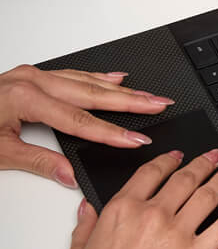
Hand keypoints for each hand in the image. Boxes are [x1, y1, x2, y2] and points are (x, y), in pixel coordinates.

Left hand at [0, 67, 172, 187]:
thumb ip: (38, 162)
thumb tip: (70, 175)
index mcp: (27, 98)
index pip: (79, 120)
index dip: (111, 131)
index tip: (137, 138)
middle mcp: (34, 81)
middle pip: (92, 93)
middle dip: (131, 101)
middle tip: (160, 104)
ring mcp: (33, 75)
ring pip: (86, 80)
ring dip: (119, 89)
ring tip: (147, 94)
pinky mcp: (31, 76)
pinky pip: (72, 73)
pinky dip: (96, 77)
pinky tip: (114, 78)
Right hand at [63, 148, 217, 248]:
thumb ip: (84, 228)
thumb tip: (87, 207)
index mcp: (121, 211)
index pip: (150, 173)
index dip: (167, 161)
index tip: (176, 156)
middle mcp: (151, 215)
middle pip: (183, 179)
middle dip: (202, 164)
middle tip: (213, 156)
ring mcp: (175, 234)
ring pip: (207, 194)